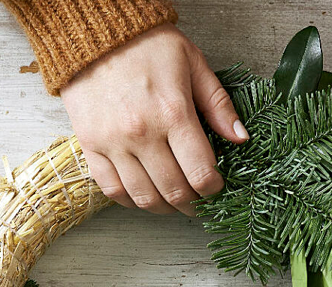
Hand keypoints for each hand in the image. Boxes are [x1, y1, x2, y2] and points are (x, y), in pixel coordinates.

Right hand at [61, 24, 247, 215]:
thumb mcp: (193, 64)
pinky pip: (112, 189)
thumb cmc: (146, 46)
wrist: (93, 34)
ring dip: (164, 208)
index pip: (200, 172)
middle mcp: (142, 133)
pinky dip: (131, 201)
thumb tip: (241, 138)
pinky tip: (144, 196)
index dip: (213, 188)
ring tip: (174, 202)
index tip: (215, 187)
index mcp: (173, 113)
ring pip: (143, 197)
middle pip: (174, 191)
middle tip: (198, 201)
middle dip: (192, 203)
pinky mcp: (90, 146)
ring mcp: (113, 143)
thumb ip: (218, 104)